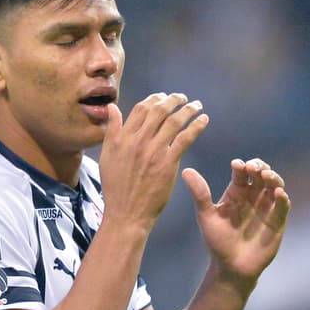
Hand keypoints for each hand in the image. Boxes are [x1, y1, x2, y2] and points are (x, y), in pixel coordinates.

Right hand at [99, 93, 207, 232]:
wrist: (127, 212)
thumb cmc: (116, 187)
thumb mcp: (106, 156)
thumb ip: (111, 130)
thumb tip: (112, 108)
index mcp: (122, 137)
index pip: (141, 109)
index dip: (154, 99)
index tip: (163, 97)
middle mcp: (138, 140)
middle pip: (159, 111)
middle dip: (173, 100)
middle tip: (183, 97)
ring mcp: (154, 151)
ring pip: (174, 121)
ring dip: (188, 110)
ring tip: (196, 105)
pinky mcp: (168, 163)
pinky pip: (185, 138)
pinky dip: (196, 126)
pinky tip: (203, 120)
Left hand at [182, 157, 290, 284]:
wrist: (231, 267)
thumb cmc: (217, 242)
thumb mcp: (207, 216)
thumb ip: (200, 194)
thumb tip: (186, 170)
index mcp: (237, 192)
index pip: (242, 172)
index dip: (241, 166)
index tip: (236, 165)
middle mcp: (253, 196)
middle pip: (261, 174)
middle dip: (259, 167)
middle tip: (253, 167)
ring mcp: (267, 207)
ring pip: (275, 185)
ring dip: (273, 178)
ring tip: (266, 176)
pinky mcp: (278, 220)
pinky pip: (283, 205)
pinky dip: (283, 197)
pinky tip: (278, 193)